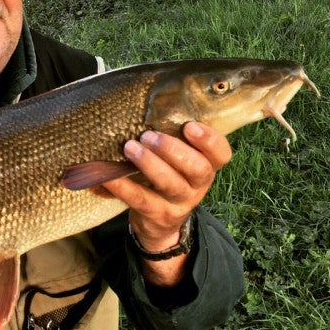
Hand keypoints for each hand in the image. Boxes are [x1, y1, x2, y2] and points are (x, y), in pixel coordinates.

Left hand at [101, 122, 231, 283]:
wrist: (160, 224)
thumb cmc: (169, 177)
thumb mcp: (179, 161)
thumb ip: (175, 139)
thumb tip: (149, 105)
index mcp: (207, 166)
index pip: (221, 154)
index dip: (209, 140)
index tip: (189, 126)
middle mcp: (198, 185)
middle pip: (197, 168)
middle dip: (173, 149)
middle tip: (148, 135)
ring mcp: (179, 202)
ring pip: (170, 183)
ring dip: (150, 163)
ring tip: (130, 147)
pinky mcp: (157, 214)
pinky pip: (140, 199)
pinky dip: (122, 186)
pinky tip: (108, 176)